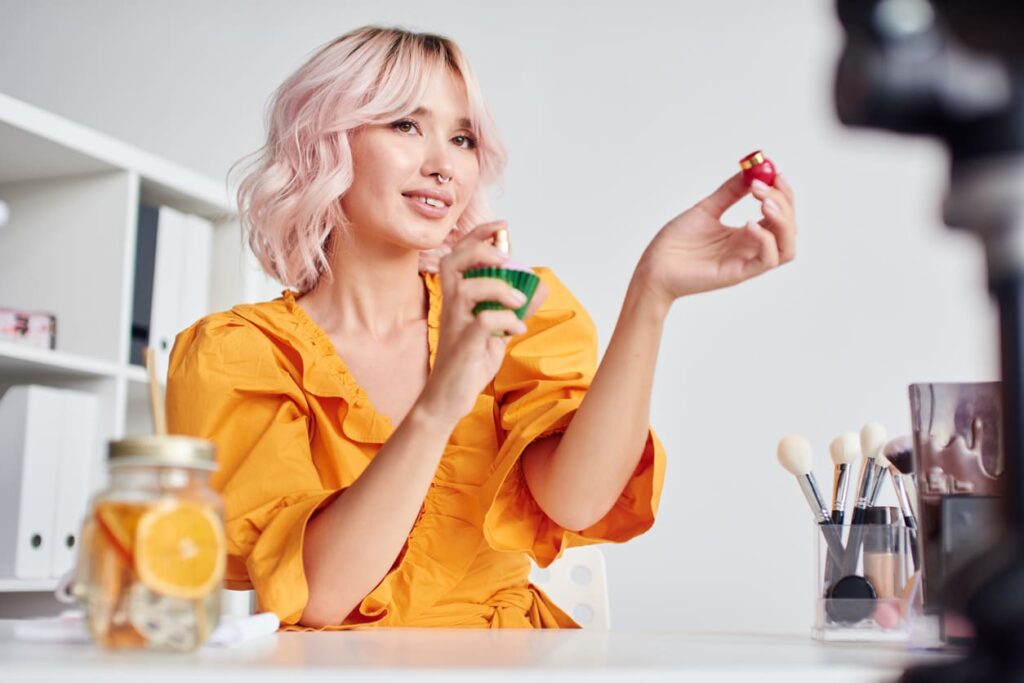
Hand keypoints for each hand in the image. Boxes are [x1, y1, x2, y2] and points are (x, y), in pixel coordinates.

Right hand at [419, 221, 544, 424]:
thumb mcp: (498, 331)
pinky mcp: (463, 344)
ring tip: (519, 301)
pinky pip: (483, 321)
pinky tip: (516, 330)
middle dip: (480, 251)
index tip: (502, 227)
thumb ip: (516, 307)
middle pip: (453, 262)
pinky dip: (505, 320)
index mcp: (457, 297)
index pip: (460, 255)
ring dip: (498, 287)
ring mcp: (454, 323)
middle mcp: (451, 305)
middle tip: (505, 258)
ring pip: (468, 288)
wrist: (450, 398)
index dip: (479, 236)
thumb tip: (540, 287)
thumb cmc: (469, 362)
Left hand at [635, 173, 796, 307]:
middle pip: (788, 228)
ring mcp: (746, 261)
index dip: (783, 193)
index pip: (780, 214)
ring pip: (786, 247)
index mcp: (746, 233)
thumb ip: (729, 192)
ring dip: (783, 221)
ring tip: (763, 202)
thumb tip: (750, 171)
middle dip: (783, 202)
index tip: (774, 172)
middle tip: (763, 185)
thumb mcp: (706, 209)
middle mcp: (750, 247)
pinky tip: (748, 224)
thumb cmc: (676, 242)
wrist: (654, 265)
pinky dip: (765, 240)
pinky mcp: (738, 274)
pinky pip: (767, 260)